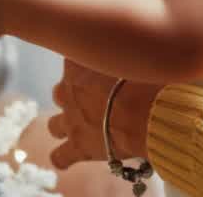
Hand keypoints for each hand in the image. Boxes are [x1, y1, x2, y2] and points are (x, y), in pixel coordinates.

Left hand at [47, 59, 161, 168]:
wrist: (147, 114)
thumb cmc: (145, 81)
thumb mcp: (131, 59)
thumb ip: (122, 57)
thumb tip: (140, 45)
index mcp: (76, 66)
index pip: (72, 59)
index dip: (87, 67)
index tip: (103, 69)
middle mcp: (68, 92)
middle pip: (61, 92)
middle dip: (74, 98)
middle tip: (97, 101)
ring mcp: (70, 122)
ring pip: (54, 125)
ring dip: (67, 126)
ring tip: (87, 129)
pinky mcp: (78, 147)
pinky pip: (60, 158)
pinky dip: (64, 158)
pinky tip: (75, 156)